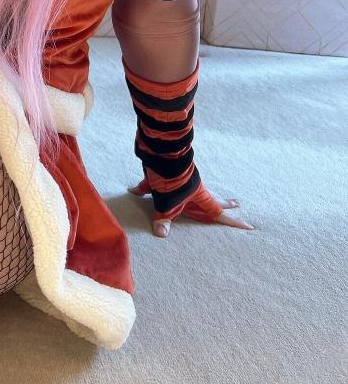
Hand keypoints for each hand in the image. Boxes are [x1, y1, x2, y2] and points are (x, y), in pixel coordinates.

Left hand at [127, 177, 254, 235]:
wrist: (162, 150)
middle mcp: (192, 186)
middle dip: (223, 203)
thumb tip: (161, 234)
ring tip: (189, 196)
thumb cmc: (170, 178)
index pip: (218, 212)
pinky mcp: (165, 172)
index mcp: (199, 196)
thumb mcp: (166, 202)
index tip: (249, 226)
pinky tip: (133, 189)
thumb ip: (163, 219)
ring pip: (187, 188)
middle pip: (211, 198)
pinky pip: (157, 182)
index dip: (233, 221)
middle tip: (237, 203)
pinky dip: (145, 186)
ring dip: (186, 194)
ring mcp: (181, 177)